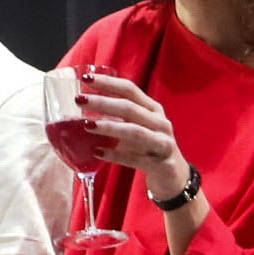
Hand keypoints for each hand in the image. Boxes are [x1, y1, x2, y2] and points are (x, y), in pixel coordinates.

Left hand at [73, 73, 190, 201]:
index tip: (86, 78)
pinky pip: (136, 159)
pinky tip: (97, 153)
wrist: (173, 176)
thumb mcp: (136, 127)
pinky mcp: (162, 164)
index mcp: (152, 110)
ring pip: (135, 132)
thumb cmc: (147, 147)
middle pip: (130, 108)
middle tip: (79, 100)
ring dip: (110, 127)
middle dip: (103, 102)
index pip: (130, 90)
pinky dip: (116, 155)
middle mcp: (160, 123)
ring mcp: (163, 143)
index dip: (109, 83)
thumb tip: (82, 107)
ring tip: (87, 124)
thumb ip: (117, 116)